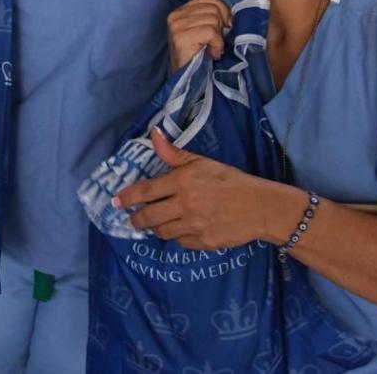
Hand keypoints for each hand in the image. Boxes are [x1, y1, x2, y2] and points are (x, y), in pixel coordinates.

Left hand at [115, 129, 298, 249]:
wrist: (260, 207)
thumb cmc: (230, 181)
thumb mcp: (202, 163)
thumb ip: (173, 153)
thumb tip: (153, 133)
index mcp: (183, 181)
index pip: (146, 191)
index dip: (127, 198)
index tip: (116, 202)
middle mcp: (185, 205)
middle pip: (148, 217)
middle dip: (136, 220)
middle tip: (132, 220)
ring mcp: (194, 226)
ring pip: (162, 232)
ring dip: (156, 228)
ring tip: (158, 223)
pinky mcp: (203, 243)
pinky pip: (180, 242)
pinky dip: (178, 236)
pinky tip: (183, 229)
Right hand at [166, 0, 230, 69]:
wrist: (186, 80)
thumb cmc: (198, 56)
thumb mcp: (203, 31)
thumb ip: (210, 16)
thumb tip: (230, 13)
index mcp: (180, 11)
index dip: (222, 10)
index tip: (225, 26)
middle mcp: (175, 16)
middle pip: (212, 8)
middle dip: (220, 25)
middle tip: (215, 41)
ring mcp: (177, 26)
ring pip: (213, 18)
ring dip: (218, 37)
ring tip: (212, 48)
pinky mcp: (181, 37)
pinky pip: (210, 31)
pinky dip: (217, 44)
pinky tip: (212, 53)